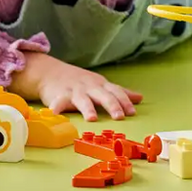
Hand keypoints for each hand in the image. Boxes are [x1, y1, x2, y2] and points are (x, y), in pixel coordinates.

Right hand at [13, 53, 141, 121]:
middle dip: (112, 105)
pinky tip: (55, 113)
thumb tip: (139, 97)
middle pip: (103, 96)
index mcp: (101, 85)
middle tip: (119, 117)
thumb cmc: (80, 81)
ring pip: (83, 100)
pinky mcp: (59, 95)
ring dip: (87, 108)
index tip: (132, 112)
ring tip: (92, 118)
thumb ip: (119, 92)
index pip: (116, 92)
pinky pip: (58, 102)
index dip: (124, 101)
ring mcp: (75, 91)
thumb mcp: (101, 84)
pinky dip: (56, 107)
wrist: (52, 72)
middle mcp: (90, 87)